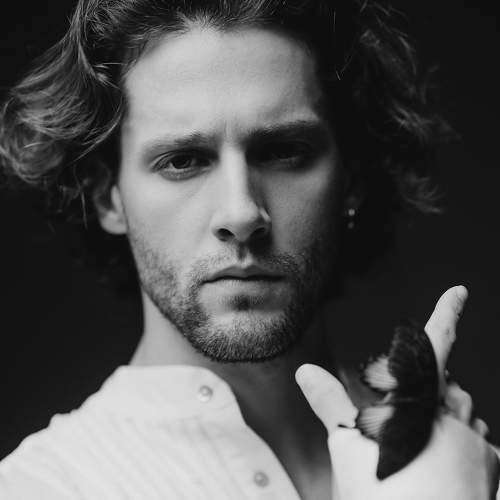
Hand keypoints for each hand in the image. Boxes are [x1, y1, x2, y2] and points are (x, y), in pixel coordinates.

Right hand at [296, 286, 499, 499]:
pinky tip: (439, 467)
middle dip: (430, 383)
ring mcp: (479, 445)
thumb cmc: (384, 496)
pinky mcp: (492, 472)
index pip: (434, 346)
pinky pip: (479, 443)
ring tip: (418, 443)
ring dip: (444, 415)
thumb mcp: (347, 446)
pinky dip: (461, 444)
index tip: (460, 291)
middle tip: (403, 410)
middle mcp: (456, 417)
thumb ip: (330, 403)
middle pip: (447, 383)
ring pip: (464, 413)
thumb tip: (306, 371)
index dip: (447, 314)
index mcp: (420, 401)